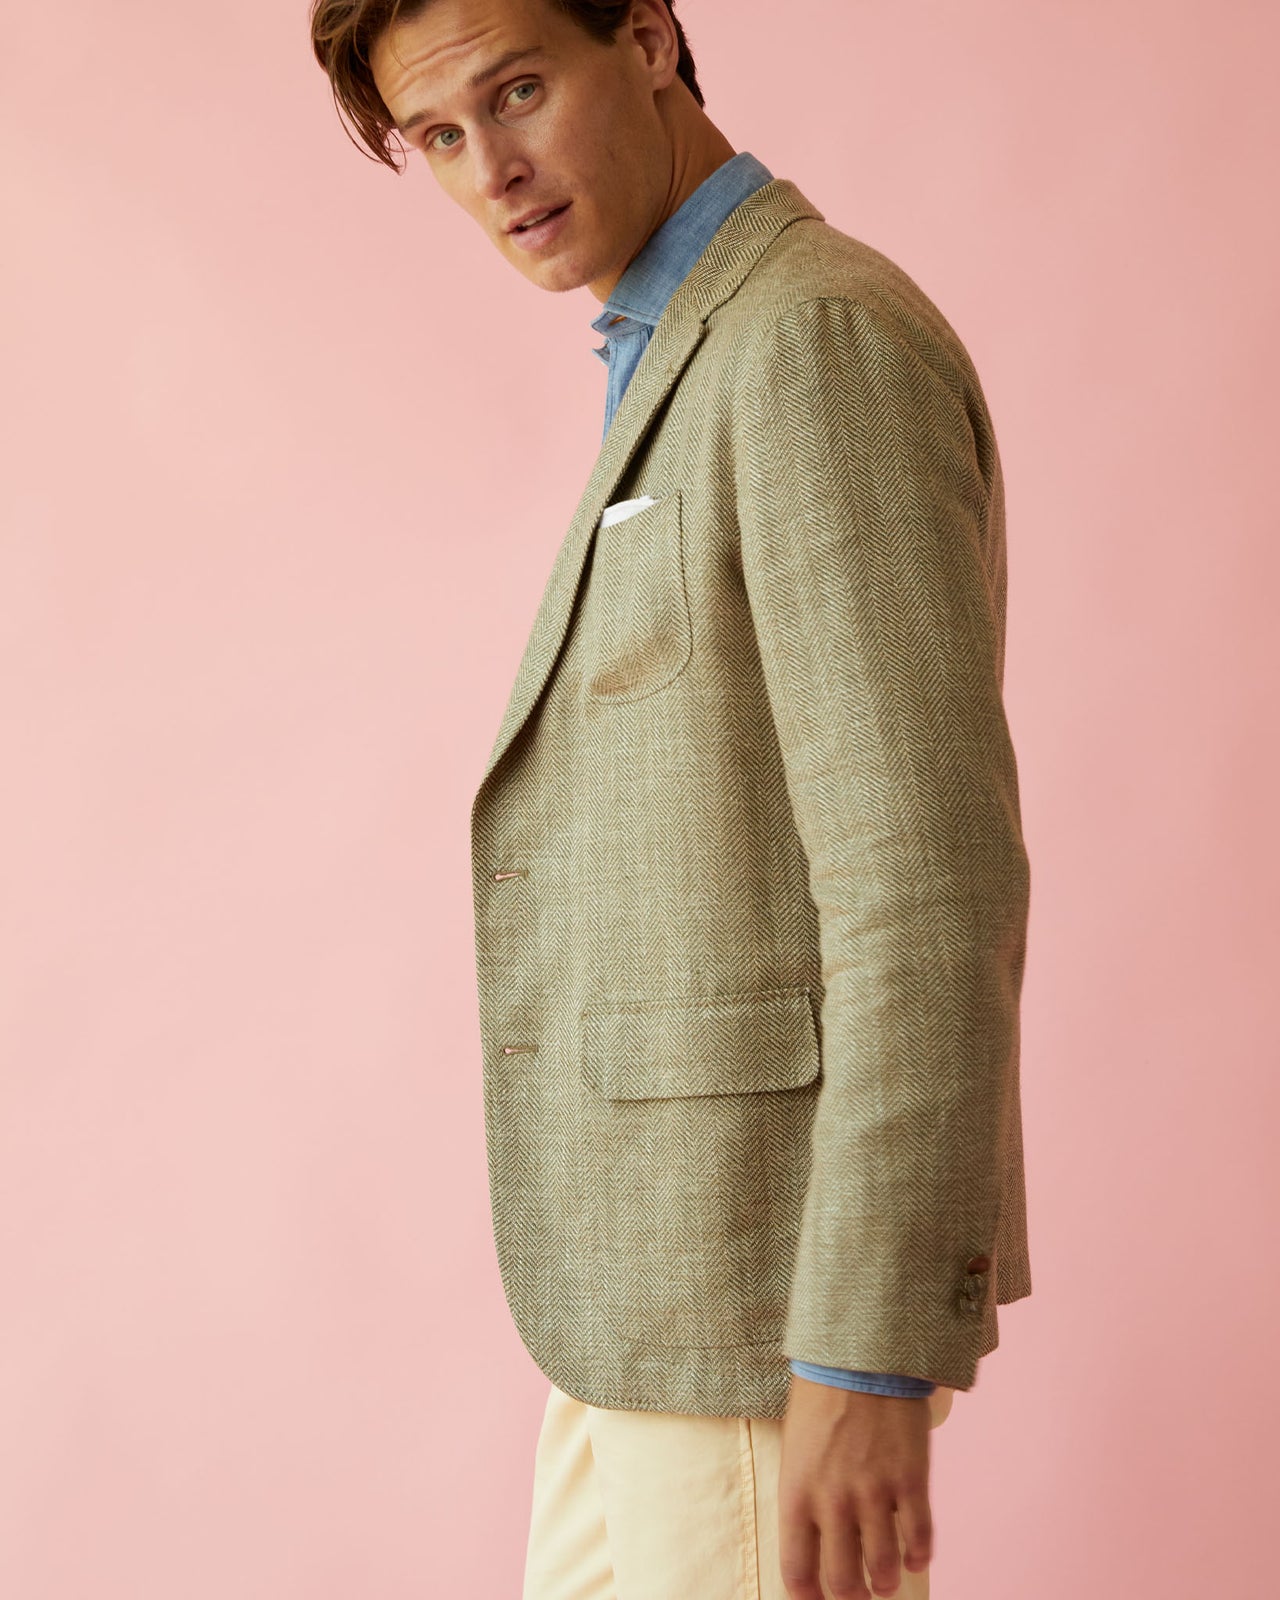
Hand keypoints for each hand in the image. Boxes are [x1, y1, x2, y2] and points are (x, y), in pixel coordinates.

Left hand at [777, 1372, 933, 1598]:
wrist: (860, 1355)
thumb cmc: (821, 1397)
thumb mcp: (796, 1447)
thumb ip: (806, 1493)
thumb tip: (817, 1535)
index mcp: (797, 1492)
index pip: (797, 1569)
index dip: (808, 1596)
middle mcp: (833, 1502)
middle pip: (843, 1581)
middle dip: (852, 1597)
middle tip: (858, 1595)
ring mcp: (874, 1494)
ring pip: (884, 1569)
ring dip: (886, 1581)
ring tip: (886, 1580)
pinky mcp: (910, 1481)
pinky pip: (919, 1539)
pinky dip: (919, 1555)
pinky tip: (915, 1555)